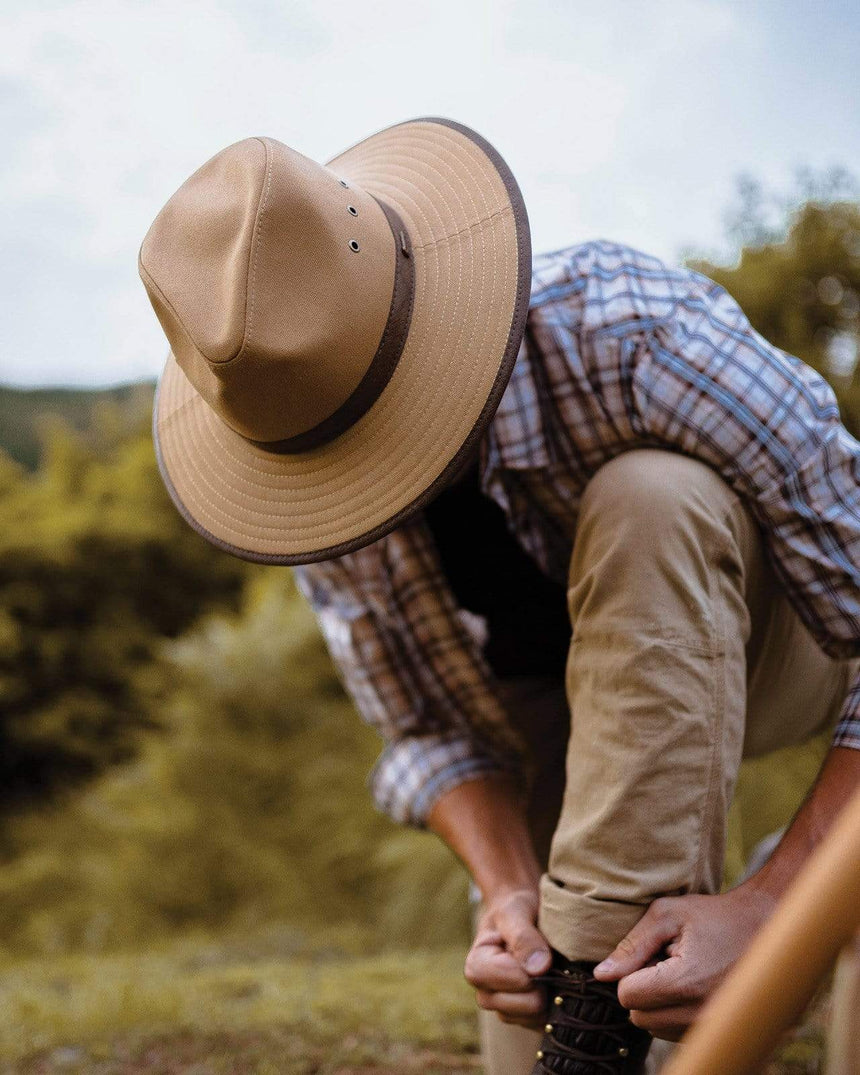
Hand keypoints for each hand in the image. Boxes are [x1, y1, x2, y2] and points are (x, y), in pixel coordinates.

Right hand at [464, 887, 551, 1028]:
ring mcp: (505, 1010)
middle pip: (528, 1005)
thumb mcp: (515, 912)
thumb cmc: (515, 910)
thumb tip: (538, 968)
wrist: (522, 915)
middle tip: (546, 957)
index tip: (538, 947)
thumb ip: (523, 937)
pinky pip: (546, 1023)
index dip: (533, 966)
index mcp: (476, 968)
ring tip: (548, 967)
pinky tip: (553, 982)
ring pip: (539, 1017)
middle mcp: (486, 995)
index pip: (514, 981)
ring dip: (551, 992)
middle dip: (544, 981)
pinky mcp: (525, 1019)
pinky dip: (555, 1003)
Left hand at [593, 885, 774, 1040]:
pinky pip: (684, 1036)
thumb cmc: (715, 916)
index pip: (627, 997)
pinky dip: (681, 1015)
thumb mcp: (668, 915)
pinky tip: (697, 988)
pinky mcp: (729, 1036)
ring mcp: (717, 1031)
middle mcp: (702, 1016)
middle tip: (667, 962)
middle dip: (644, 991)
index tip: (652, 955)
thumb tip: (601, 974)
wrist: (770, 929)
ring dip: (662, 1005)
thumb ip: (631, 945)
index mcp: (684, 984)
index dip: (631, 973)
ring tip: (685, 973)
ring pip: (660, 1031)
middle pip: (640, 1019)